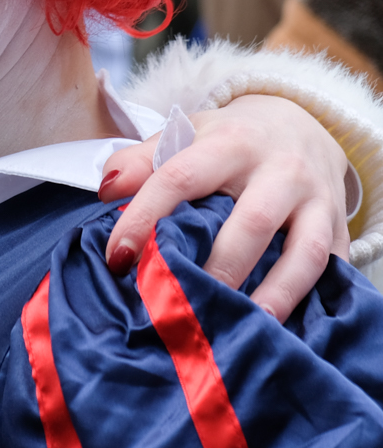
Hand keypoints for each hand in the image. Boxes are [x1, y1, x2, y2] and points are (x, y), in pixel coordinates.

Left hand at [100, 94, 349, 321]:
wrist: (301, 121)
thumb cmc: (229, 138)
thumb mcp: (185, 134)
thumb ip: (141, 160)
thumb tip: (107, 191)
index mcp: (230, 143)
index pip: (181, 179)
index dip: (146, 218)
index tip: (118, 258)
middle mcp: (280, 170)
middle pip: (250, 224)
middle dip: (215, 267)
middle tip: (182, 302)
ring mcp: (317, 200)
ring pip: (303, 252)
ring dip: (274, 293)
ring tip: (244, 325)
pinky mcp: (339, 226)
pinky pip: (332, 267)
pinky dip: (309, 298)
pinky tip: (281, 326)